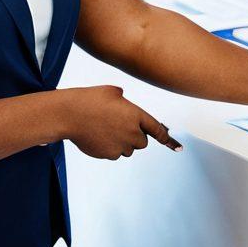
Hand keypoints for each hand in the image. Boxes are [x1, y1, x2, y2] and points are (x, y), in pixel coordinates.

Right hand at [61, 86, 181, 158]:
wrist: (69, 114)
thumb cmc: (89, 98)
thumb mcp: (110, 91)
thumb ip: (123, 98)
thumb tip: (124, 102)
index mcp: (135, 114)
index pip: (156, 129)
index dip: (167, 138)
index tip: (178, 147)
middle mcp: (131, 132)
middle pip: (142, 142)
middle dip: (135, 135)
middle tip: (118, 124)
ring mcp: (120, 145)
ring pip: (128, 149)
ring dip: (121, 141)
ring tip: (103, 127)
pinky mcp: (109, 155)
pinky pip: (115, 154)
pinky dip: (109, 147)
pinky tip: (97, 135)